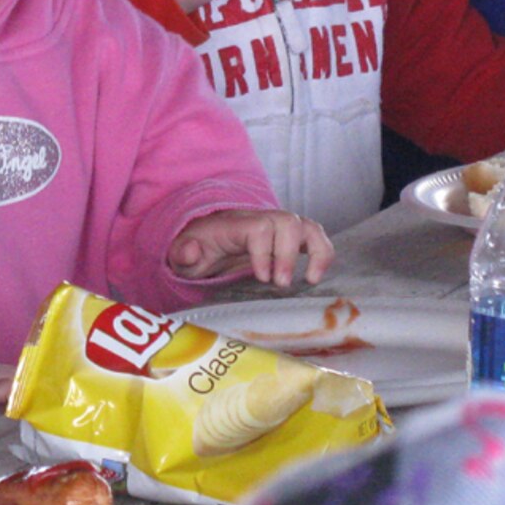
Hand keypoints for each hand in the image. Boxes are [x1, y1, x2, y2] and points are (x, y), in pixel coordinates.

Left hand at [170, 208, 333, 287]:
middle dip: (289, 254)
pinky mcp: (288, 238)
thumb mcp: (182, 253)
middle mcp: (261, 220)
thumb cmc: (197, 248)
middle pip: (287, 222)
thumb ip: (183, 253)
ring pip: (307, 226)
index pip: (259, 228)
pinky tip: (315, 275)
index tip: (263, 277)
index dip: (265, 252)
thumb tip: (192, 252)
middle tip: (281, 284)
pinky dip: (323, 253)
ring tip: (311, 279)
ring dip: (316, 251)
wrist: (205, 238)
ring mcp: (277, 227)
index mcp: (235, 225)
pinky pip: (315, 236)